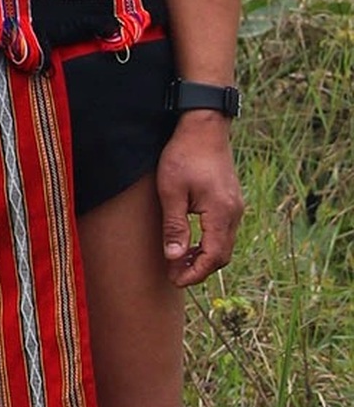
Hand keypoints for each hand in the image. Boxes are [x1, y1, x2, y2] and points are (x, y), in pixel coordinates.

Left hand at [155, 114, 242, 286]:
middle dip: (199, 269)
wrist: (204, 126)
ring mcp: (235, 206)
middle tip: (174, 274)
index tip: (175, 280)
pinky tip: (190, 242)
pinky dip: (208, 243)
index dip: (194, 273)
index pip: (213, 257)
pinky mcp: (231, 200)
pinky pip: (224, 231)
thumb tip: (174, 258)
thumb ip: (174, 226)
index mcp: (221, 214)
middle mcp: (234, 213)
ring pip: (224, 244)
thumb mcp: (171, 191)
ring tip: (178, 261)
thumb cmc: (184, 155)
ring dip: (203, 257)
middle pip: (222, 255)